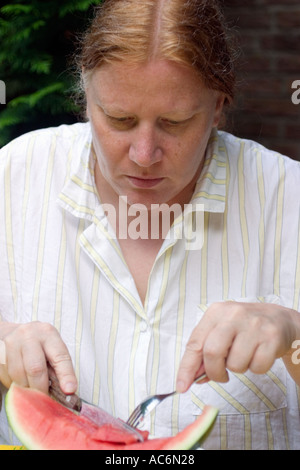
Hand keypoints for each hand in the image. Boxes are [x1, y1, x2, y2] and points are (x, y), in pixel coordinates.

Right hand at [0, 321, 76, 394]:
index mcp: (48, 333)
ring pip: (19, 375)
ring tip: (31, 389)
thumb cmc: (38, 345)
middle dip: (41, 389)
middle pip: (35, 368)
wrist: (14, 333)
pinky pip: (6, 375)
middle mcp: (29, 334)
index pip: (59, 356)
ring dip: (26, 389)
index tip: (69, 390)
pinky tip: (20, 381)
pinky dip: (15, 385)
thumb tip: (67, 392)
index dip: (66, 375)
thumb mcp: (52, 348)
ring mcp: (12, 341)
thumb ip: (58, 367)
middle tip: (44, 400)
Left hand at [176, 301, 299, 391]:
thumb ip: (204, 352)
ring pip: (235, 364)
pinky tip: (258, 354)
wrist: (278, 319)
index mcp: (216, 312)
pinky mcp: (271, 337)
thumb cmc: (243, 328)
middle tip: (221, 376)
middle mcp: (233, 315)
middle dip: (214, 372)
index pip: (195, 343)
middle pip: (212, 353)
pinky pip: (257, 367)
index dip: (186, 367)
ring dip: (238, 369)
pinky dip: (256, 368)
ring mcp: (254, 325)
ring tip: (244, 355)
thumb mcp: (221, 331)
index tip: (182, 386)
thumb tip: (191, 378)